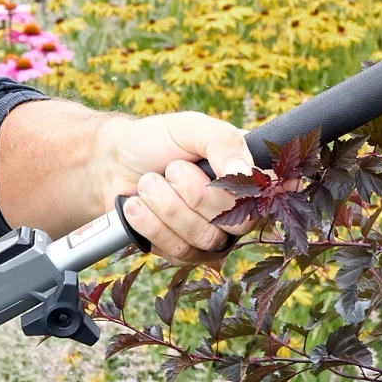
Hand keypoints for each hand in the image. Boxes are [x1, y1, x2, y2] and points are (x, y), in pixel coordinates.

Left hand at [92, 108, 256, 263]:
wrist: (112, 163)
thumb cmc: (157, 141)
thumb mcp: (191, 128)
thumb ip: (222, 141)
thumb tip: (244, 171)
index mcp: (246, 173)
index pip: (269, 192)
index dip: (254, 192)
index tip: (225, 179)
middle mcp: (236, 207)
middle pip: (238, 222)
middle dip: (195, 194)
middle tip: (171, 169)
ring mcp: (212, 234)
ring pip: (205, 238)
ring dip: (167, 207)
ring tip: (148, 184)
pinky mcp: (184, 252)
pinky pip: (179, 251)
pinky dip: (152, 225)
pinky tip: (136, 206)